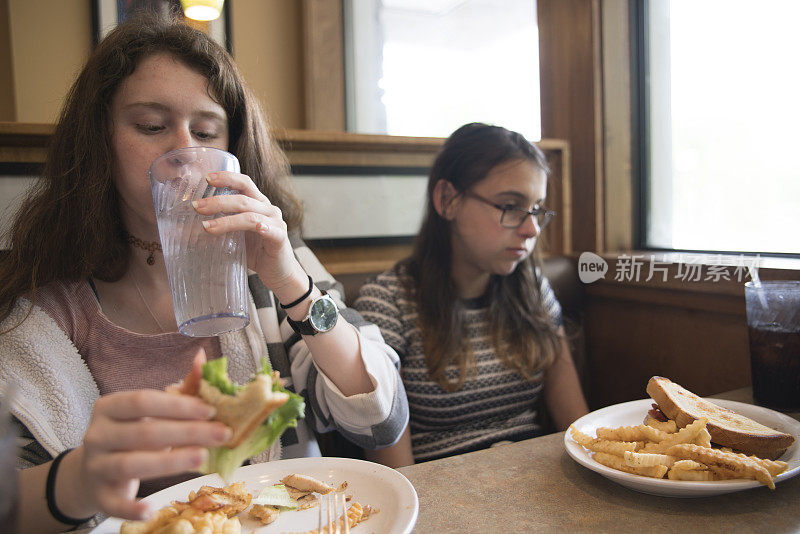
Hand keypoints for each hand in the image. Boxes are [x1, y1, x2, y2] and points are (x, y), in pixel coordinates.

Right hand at [70, 351, 230, 519]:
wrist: (93, 470)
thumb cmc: (132, 434)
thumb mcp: (151, 412)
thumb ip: (179, 389)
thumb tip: (202, 358)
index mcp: (110, 407)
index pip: (144, 401)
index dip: (179, 405)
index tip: (211, 410)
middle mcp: (98, 434)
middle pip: (144, 432)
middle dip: (187, 433)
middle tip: (221, 434)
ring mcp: (96, 465)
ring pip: (131, 464)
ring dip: (169, 462)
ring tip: (202, 458)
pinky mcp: (99, 495)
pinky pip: (114, 503)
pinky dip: (132, 507)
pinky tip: (151, 508)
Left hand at [193, 171, 305, 293]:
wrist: (278, 273)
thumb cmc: (255, 253)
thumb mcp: (233, 237)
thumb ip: (216, 228)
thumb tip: (181, 230)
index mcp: (258, 203)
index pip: (244, 183)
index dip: (227, 178)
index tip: (206, 179)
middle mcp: (268, 208)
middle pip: (243, 198)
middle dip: (218, 201)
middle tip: (196, 206)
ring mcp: (276, 222)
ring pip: (250, 215)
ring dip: (227, 220)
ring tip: (206, 227)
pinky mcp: (280, 238)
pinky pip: (269, 230)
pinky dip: (260, 227)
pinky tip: (254, 229)